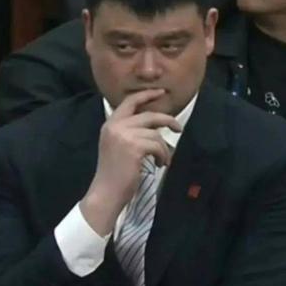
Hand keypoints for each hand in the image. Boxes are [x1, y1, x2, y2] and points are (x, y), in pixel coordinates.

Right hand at [81, 89, 181, 235]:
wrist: (106, 193)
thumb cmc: (115, 174)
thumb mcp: (117, 146)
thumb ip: (130, 132)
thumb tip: (156, 125)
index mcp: (110, 124)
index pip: (129, 101)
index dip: (146, 95)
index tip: (161, 92)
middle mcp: (115, 126)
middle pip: (149, 115)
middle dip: (167, 121)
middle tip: (178, 128)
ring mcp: (124, 135)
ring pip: (156, 134)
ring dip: (164, 148)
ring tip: (163, 160)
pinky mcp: (134, 147)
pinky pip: (158, 145)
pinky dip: (163, 155)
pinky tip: (160, 164)